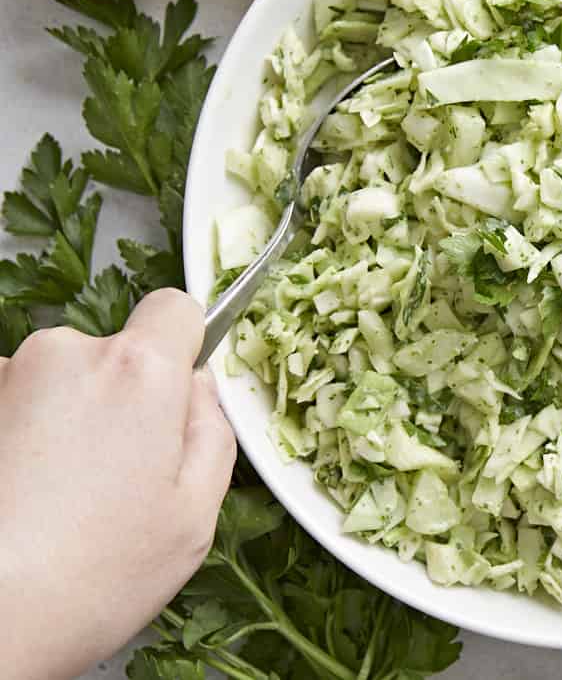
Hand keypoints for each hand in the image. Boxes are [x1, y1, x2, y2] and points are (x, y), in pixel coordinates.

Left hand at [0, 289, 235, 679]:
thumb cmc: (88, 580)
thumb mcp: (197, 512)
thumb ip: (214, 430)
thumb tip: (198, 392)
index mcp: (139, 372)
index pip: (176, 307)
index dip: (185, 345)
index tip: (178, 387)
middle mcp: (65, 356)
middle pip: (116, 353)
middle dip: (126, 399)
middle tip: (123, 476)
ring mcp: (6, 379)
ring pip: (62, 381)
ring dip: (69, 420)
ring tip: (66, 499)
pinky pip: (15, 405)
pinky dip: (23, 438)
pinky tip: (25, 498)